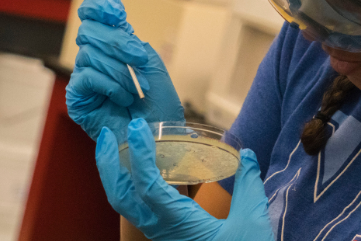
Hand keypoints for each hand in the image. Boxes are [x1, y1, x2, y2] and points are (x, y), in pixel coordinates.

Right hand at [66, 0, 183, 140]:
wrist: (159, 139)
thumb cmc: (160, 109)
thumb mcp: (153, 66)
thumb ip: (133, 40)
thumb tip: (115, 14)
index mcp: (114, 49)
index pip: (93, 16)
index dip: (98, 7)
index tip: (114, 9)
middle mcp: (97, 60)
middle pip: (89, 30)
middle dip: (118, 42)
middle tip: (138, 59)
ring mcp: (86, 79)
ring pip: (89, 54)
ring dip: (120, 71)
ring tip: (136, 90)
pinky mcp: (78, 98)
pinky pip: (86, 77)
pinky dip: (110, 85)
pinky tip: (123, 98)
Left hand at [95, 118, 274, 240]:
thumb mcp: (251, 221)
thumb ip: (248, 185)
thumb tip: (246, 156)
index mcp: (177, 224)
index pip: (147, 186)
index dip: (139, 155)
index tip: (138, 129)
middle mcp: (161, 230)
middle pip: (120, 198)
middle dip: (109, 165)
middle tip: (109, 136)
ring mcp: (161, 234)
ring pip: (126, 204)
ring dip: (116, 175)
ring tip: (118, 148)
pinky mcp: (167, 235)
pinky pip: (139, 208)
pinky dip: (132, 185)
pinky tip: (145, 171)